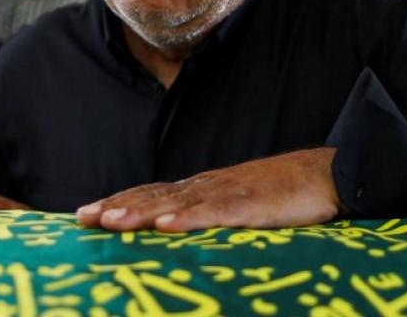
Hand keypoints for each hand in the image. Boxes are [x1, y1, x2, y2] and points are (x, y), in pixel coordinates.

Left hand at [76, 148, 341, 231]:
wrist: (324, 175)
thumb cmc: (276, 195)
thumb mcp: (230, 206)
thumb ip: (199, 215)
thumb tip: (165, 230)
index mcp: (197, 189)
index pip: (147, 194)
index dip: (115, 203)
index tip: (82, 216)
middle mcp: (204, 187)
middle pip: (152, 196)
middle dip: (115, 207)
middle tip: (83, 218)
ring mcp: (226, 194)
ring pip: (175, 203)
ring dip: (141, 211)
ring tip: (112, 222)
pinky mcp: (252, 205)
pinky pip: (217, 212)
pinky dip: (190, 218)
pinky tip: (167, 224)